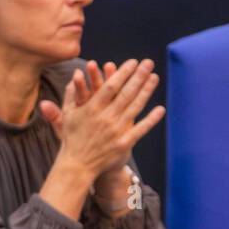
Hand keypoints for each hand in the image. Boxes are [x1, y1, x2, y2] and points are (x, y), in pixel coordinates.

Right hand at [40, 58, 163, 184]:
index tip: (133, 62)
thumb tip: (75, 73)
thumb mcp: (68, 114)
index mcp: (92, 108)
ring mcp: (116, 131)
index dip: (123, 73)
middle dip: (138, 77)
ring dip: (146, 92)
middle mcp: (106, 118)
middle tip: (149, 63)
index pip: (111, 86)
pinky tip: (161, 109)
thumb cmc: (72, 138)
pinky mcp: (123, 144)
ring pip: (134, 107)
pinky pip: (140, 129)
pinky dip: (151, 119)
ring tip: (155, 78)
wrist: (77, 166)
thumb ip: (72, 93)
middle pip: (126, 93)